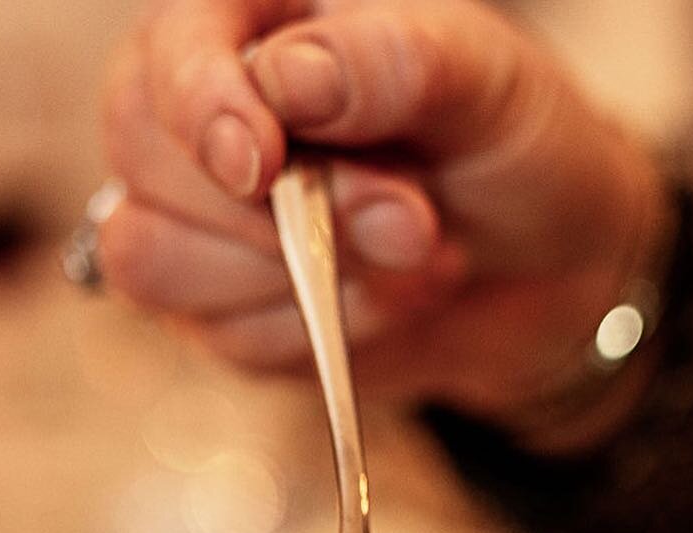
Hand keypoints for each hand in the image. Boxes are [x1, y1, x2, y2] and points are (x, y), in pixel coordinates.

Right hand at [101, 0, 668, 428]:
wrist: (552, 270)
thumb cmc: (513, 145)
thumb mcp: (481, 81)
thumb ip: (387, 63)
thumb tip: (288, 82)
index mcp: (256, 21)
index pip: (169, 55)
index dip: (200, 111)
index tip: (262, 164)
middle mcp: (208, 113)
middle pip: (141, 157)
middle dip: (275, 214)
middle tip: (408, 221)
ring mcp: (202, 219)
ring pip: (153, 261)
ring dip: (295, 281)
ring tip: (406, 259)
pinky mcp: (221, 312)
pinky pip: (222, 340)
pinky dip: (313, 335)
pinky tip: (378, 304)